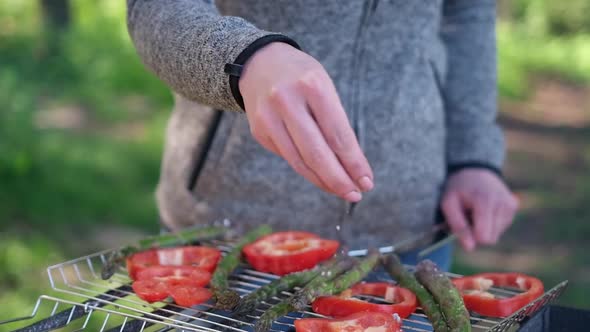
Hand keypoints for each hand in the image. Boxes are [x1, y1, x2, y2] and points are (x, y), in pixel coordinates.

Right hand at [239, 42, 373, 201]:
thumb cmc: (301, 76)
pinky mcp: (259, 131)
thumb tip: (351, 165)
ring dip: (323, 181)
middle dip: (339, 179)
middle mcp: (287, 101)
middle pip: (317, 153)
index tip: (367, 181)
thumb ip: (335, 121)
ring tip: (342, 190)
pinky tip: (320, 175)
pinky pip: (287, 157)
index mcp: (313, 86)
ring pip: (299, 162)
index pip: (338, 134)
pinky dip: (306, 169)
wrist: (258, 63)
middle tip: (355, 194)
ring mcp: (269, 117)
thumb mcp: (324, 85)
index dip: (354, 163)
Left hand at [440, 169, 519, 250]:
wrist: (475, 170)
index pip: (484, 237)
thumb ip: (457, 226)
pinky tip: (485, 209)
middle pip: (490, 239)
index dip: (471, 237)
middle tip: (467, 216)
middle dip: (476, 233)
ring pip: (496, 235)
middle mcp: (503, 204)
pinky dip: (490, 222)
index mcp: (485, 202)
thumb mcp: (448, 203)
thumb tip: (470, 248)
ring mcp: (511, 205)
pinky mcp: (514, 207)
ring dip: (483, 228)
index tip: (463, 225)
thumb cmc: (458, 188)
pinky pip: (501, 227)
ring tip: (476, 211)